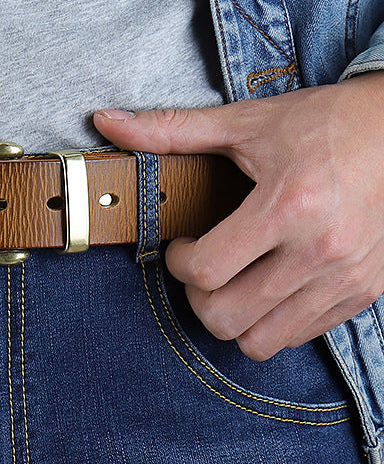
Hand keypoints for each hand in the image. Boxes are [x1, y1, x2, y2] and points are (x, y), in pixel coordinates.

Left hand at [93, 72, 383, 360]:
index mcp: (288, 206)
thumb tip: (106, 121)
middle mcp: (321, 251)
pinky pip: (299, 337)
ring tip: (232, 280)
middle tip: (201, 266)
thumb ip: (171, 129)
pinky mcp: (364, 293)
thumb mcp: (245, 122)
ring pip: (261, 341)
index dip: (177, 262)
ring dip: (232, 317)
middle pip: (226, 318)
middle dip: (197, 296)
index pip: (206, 271)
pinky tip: (266, 284)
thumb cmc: (323, 123)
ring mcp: (347, 278)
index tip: (181, 244)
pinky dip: (271, 321)